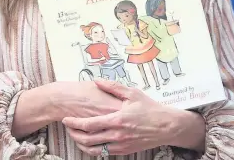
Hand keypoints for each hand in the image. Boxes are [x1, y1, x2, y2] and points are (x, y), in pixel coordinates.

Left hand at [62, 80, 176, 155]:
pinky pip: (104, 153)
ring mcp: (121, 145)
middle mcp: (117, 135)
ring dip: (82, 143)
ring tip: (75, 135)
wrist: (166, 126)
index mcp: (117, 120)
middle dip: (74, 134)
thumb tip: (97, 80)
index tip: (66, 119)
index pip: (90, 124)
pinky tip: (90, 141)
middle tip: (66, 127)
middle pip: (88, 139)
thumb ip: (112, 86)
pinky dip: (94, 149)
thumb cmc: (149, 108)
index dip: (75, 123)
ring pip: (95, 149)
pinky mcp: (125, 151)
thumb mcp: (132, 93)